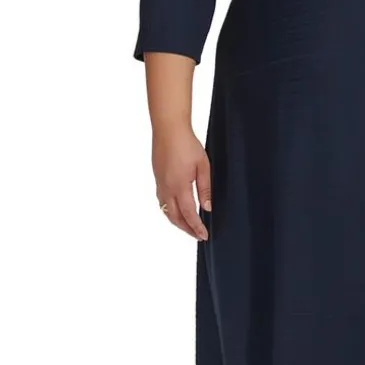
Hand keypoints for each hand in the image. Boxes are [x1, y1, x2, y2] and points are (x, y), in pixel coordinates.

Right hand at [152, 120, 210, 239]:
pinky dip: (170, 211)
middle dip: (187, 229)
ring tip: (189, 227)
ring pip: (166, 211)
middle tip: (198, 235)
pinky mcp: (157, 179)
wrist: (168, 129)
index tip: (204, 235)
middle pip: (175, 217)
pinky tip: (177, 211)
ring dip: (177, 222)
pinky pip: (162, 201)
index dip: (197, 227)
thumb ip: (205, 188)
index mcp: (179, 186)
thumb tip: (207, 207)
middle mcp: (167, 188)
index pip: (189, 214)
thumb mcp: (203, 166)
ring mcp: (160, 184)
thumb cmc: (187, 144)